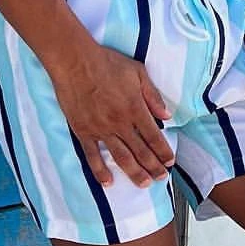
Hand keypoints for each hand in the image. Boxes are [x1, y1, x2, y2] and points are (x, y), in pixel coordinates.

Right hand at [48, 41, 175, 189]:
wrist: (74, 62)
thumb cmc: (106, 63)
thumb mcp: (137, 72)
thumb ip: (153, 96)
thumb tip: (166, 116)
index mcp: (135, 108)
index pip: (154, 136)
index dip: (163, 151)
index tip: (170, 161)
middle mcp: (120, 123)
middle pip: (141, 151)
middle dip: (153, 167)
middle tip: (162, 178)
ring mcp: (101, 130)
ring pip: (121, 157)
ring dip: (134, 173)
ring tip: (144, 184)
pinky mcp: (83, 132)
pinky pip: (93, 156)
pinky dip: (100, 171)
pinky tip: (108, 182)